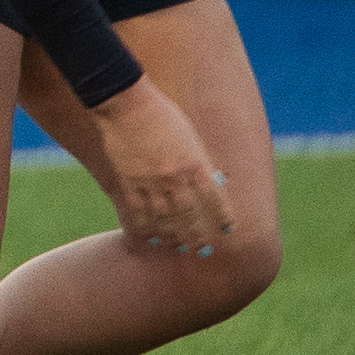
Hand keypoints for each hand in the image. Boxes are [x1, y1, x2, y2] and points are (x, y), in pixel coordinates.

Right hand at [97, 81, 236, 259]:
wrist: (126, 104)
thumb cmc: (161, 114)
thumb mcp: (189, 135)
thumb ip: (198, 160)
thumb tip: (211, 182)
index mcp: (194, 163)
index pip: (214, 198)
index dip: (223, 217)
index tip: (228, 230)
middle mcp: (174, 177)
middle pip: (189, 216)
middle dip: (197, 236)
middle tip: (202, 250)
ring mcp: (150, 181)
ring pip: (163, 220)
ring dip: (172, 237)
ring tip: (178, 247)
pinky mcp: (128, 181)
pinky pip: (137, 212)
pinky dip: (144, 228)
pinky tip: (149, 238)